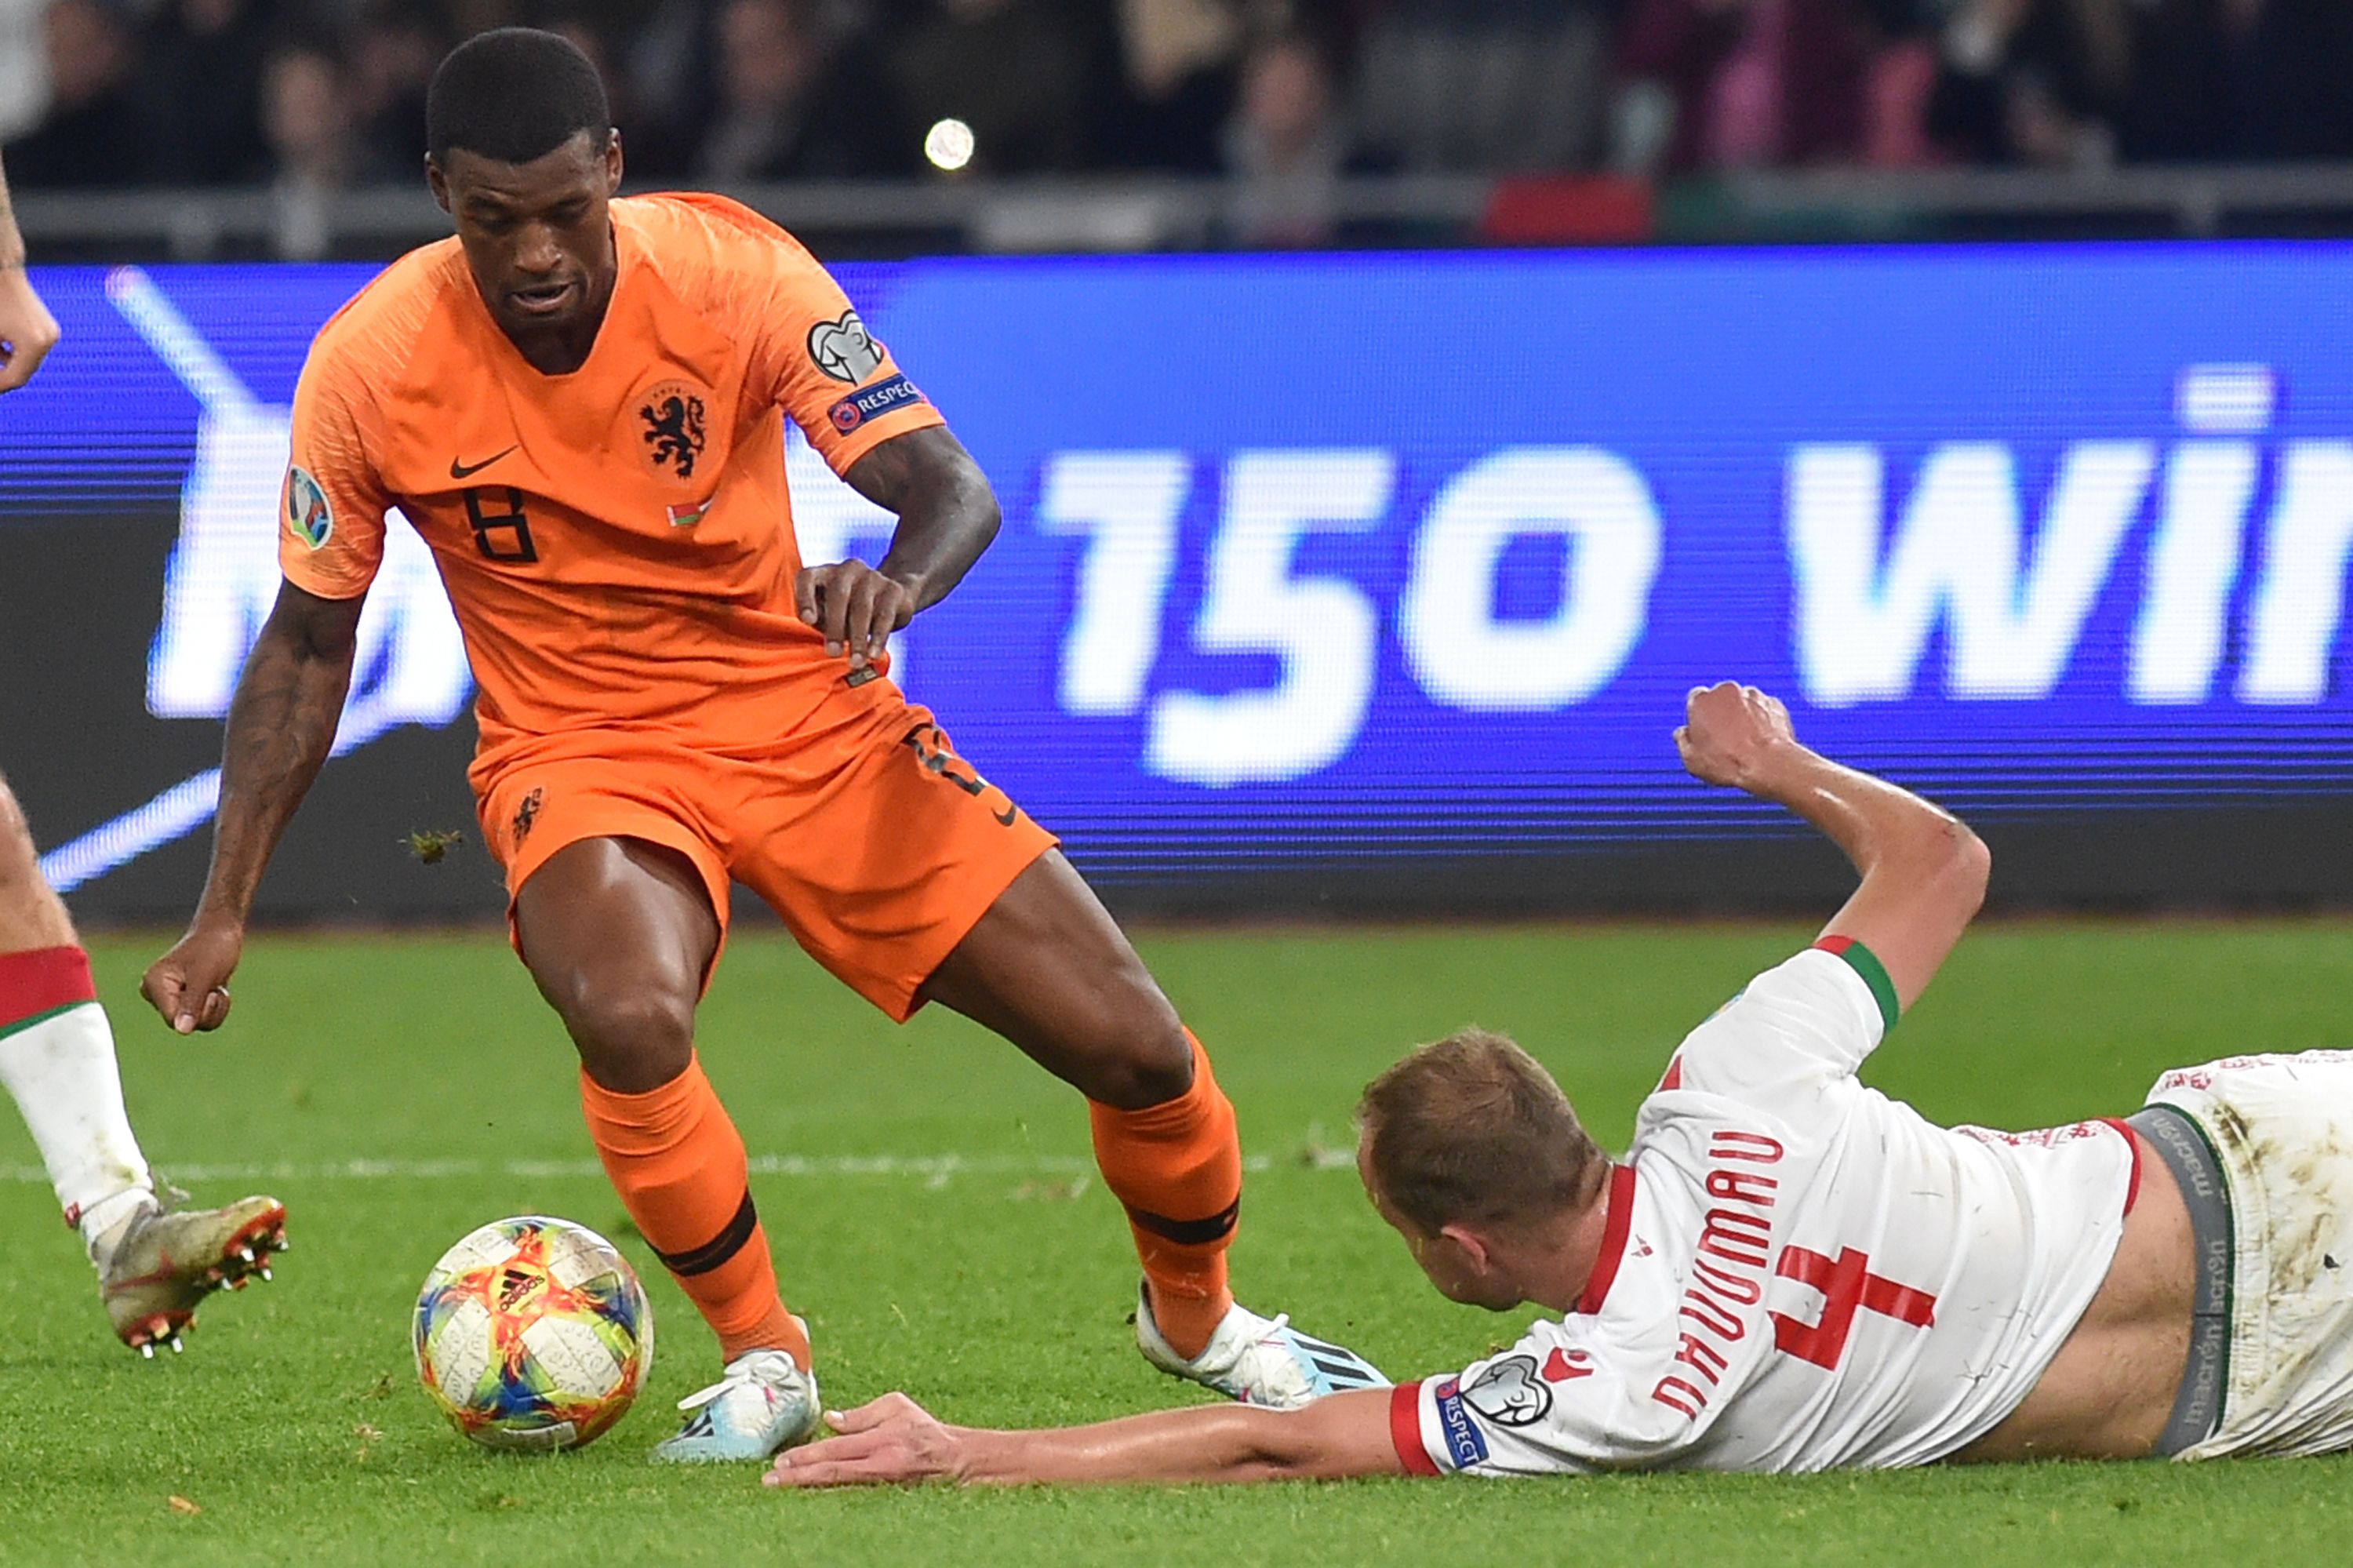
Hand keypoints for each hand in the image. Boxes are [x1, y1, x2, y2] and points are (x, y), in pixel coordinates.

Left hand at [0, 265, 59, 392]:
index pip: (16, 378)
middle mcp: (47, 340)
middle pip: (25, 371)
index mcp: (33, 344)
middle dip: (5, 376)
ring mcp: (50, 333)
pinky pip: (32, 348)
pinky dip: (16, 352)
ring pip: (29, 361)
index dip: (0, 385)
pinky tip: (1, 351)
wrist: (0, 268)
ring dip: (10, 365)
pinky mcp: (47, 327)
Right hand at [141, 920, 243, 1034]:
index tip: (210, 994)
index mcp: (153, 984)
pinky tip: (215, 990)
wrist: (222, 933)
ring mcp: (169, 998)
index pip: (172, 1019)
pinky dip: (214, 1008)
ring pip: (195, 1024)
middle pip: (183, 1024)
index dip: (197, 1013)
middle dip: (207, 1009)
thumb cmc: (213, 948)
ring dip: (214, 1009)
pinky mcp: (182, 1001)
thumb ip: (192, 1003)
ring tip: (215, 986)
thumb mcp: (204, 976)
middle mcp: (156, 993)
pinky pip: (201, 1020)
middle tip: (214, 988)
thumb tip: (181, 1031)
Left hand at [763, 1393, 965, 1487]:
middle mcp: (880, 1465)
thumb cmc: (922, 1428)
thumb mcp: (895, 1407)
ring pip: (837, 1486)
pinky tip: (808, 1491)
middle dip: (798, 1476)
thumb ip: (860, 1415)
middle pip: (831, 1473)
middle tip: (770, 1479)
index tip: (781, 1460)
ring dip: (807, 1486)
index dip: (807, 1456)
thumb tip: (829, 1420)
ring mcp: (881, 1483)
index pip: (836, 1449)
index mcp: (882, 1440)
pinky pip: (848, 1492)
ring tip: (781, 1486)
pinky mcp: (882, 1493)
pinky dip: (826, 1492)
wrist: (953, 1460)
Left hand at [794, 560, 916, 671]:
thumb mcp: (826, 615)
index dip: (805, 598)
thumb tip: (814, 630)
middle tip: (832, 653)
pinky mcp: (893, 590)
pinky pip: (884, 615)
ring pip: (862, 607)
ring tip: (855, 662)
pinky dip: (878, 638)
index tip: (807, 621)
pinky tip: (873, 655)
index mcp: (823, 573)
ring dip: (858, 638)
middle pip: (838, 593)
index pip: (807, 578)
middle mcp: (847, 569)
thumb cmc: (846, 613)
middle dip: (835, 626)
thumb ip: (816, 620)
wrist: (890, 600)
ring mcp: (872, 577)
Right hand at [1675, 681, 1799, 794]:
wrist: (1769, 765)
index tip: (1701, 731)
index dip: (1698, 716)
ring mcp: (1753, 695)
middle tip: (1723, 739)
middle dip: (1721, 714)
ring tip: (1744, 741)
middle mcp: (1727, 691)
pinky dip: (1762, 719)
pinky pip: (1764, 709)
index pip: (1694, 698)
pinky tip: (1760, 739)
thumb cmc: (1730, 762)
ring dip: (1742, 715)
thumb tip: (1682, 735)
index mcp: (1701, 701)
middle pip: (1720, 698)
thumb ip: (1682, 740)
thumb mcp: (1691, 760)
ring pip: (1743, 702)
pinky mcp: (1774, 703)